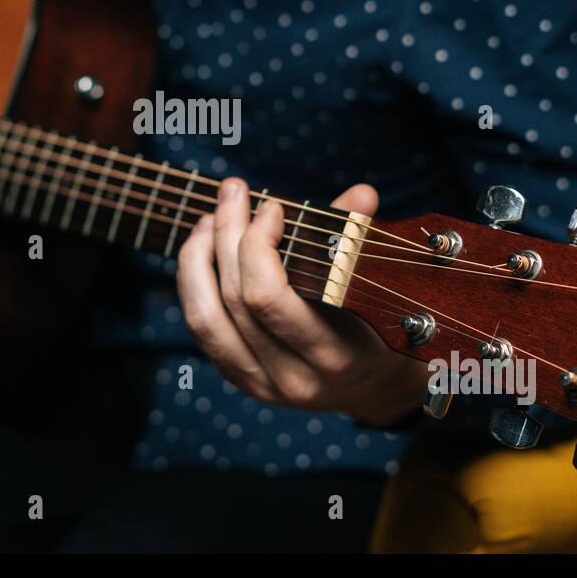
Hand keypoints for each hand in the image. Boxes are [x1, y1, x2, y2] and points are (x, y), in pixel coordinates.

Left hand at [176, 177, 430, 426]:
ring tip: (209, 219)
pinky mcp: (242, 380)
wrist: (376, 386)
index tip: (272, 207)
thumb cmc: (382, 327)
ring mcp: (262, 385)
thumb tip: (361, 194)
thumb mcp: (381, 289)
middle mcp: (292, 378)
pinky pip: (203, 330)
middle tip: (234, 191)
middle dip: (228, 234)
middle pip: (234, 299)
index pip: (268, 297)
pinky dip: (194, 285)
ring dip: (197, 260)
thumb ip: (362, 240)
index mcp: (333, 356)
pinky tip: (202, 251)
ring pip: (204, 318)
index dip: (257, 244)